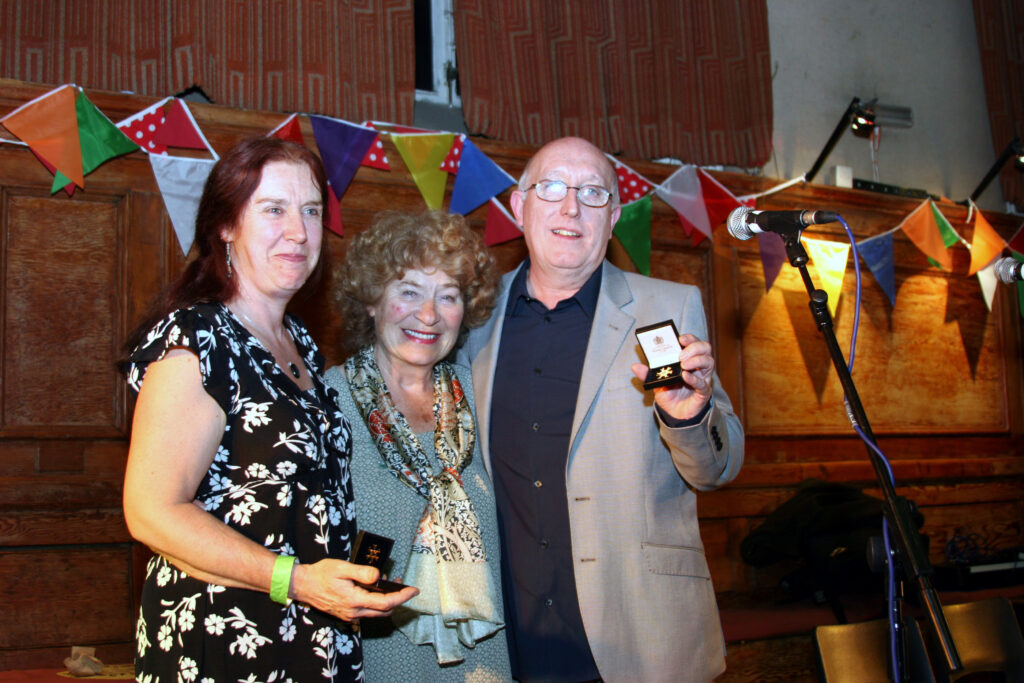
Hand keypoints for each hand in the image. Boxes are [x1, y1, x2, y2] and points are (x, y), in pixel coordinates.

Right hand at [291, 558, 418, 621]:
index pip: (386, 603)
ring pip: (376, 613)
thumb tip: (378, 576)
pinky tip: (371, 587)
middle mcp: (354, 612)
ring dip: (385, 600)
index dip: (402, 597)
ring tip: (384, 581)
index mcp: (355, 600)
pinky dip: (374, 601)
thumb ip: (362, 572)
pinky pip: (367, 612)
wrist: (302, 585)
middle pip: (384, 611)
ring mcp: (350, 615)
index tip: (414, 591)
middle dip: (396, 598)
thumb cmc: (321, 574)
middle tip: (399, 582)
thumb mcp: (342, 568)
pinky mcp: (346, 614)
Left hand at [632, 333, 714, 420]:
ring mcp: (703, 378)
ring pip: (709, 362)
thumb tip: (635, 366)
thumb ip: (647, 374)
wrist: (674, 413)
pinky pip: (703, 383)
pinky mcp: (703, 392)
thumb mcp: (656, 382)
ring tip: (684, 364)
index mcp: (688, 359)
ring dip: (696, 360)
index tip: (680, 338)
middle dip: (694, 347)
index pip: (694, 342)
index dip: (689, 338)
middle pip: (705, 348)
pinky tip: (685, 376)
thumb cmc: (669, 394)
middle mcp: (698, 366)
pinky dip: (694, 379)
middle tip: (681, 354)